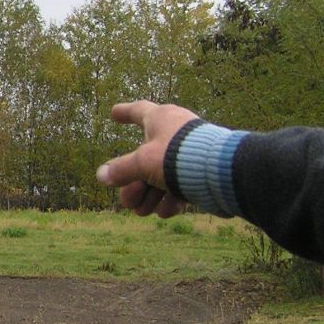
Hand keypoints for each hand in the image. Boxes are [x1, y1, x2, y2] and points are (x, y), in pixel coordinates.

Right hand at [96, 100, 199, 217]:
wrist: (221, 171)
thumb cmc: (178, 156)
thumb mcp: (142, 162)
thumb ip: (120, 170)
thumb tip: (101, 175)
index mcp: (161, 118)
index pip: (138, 111)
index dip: (124, 112)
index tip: (113, 113)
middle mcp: (175, 132)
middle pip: (146, 158)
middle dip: (134, 183)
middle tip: (127, 201)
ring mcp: (190, 152)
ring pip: (163, 175)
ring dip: (150, 195)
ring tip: (143, 212)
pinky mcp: (203, 170)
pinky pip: (182, 184)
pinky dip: (171, 198)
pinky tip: (165, 212)